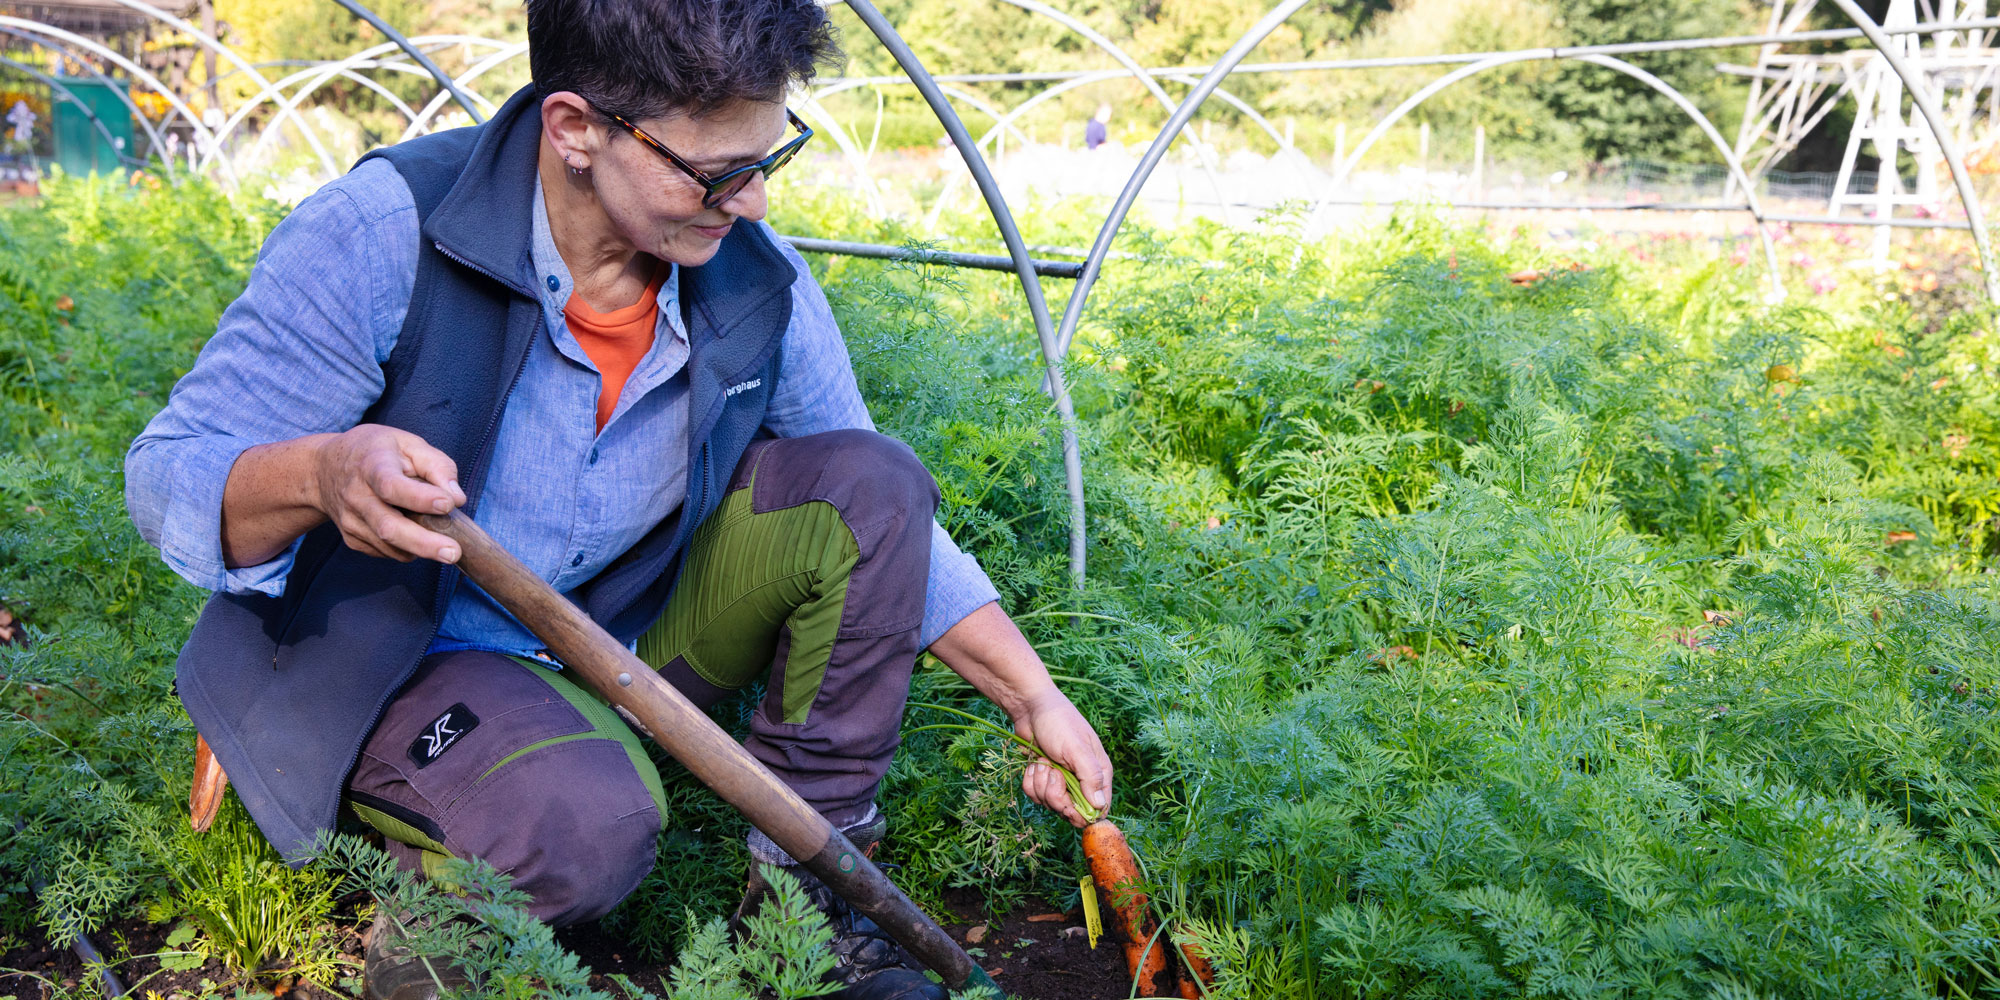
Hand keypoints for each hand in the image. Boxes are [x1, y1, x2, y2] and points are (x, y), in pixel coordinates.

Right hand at [312, 424, 465, 563]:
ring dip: (420, 549)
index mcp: (371, 465)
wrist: (324, 468)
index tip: (448, 505)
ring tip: (445, 547)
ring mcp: (350, 520)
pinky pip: (385, 551)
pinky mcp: (351, 538)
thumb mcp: (408, 444)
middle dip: (423, 543)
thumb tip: (457, 498)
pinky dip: (406, 549)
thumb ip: (437, 466)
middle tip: (453, 553)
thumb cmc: (376, 452)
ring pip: (388, 545)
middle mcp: (356, 496)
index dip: (419, 498)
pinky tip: (416, 537)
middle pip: (388, 527)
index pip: (391, 486)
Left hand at [1011, 687, 1112, 827]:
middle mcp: (1081, 781)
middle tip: (1053, 773)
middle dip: (1056, 796)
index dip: (1082, 814)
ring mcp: (1061, 781)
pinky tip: (1033, 762)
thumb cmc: (1059, 722)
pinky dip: (1030, 780)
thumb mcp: (1077, 749)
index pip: (1098, 809)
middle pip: (1071, 812)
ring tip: (1043, 760)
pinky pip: (1034, 794)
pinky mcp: (1042, 779)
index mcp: (1098, 774)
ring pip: (1049, 804)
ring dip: (1041, 784)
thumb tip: (1099, 806)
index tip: (1067, 806)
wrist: (1030, 708)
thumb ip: (1090, 777)